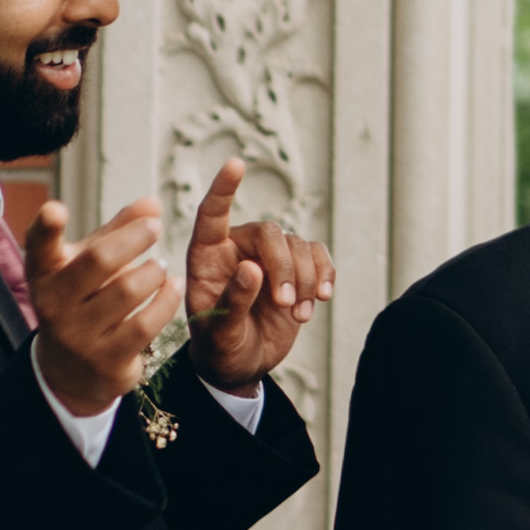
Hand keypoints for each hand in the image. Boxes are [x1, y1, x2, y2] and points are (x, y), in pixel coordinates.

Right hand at [25, 191, 179, 422]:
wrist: (70, 371)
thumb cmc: (83, 300)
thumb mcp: (90, 264)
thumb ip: (117, 231)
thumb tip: (153, 203)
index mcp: (44, 274)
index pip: (39, 248)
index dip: (45, 228)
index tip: (55, 209)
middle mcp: (53, 304)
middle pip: (98, 261)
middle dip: (133, 238)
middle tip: (154, 228)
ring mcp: (78, 335)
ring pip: (127, 290)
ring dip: (153, 272)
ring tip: (160, 265)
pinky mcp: (105, 360)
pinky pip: (145, 324)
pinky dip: (166, 300)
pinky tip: (173, 287)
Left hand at [183, 157, 330, 382]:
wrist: (241, 365)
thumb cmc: (219, 348)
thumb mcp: (219, 333)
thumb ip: (232, 302)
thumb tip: (252, 269)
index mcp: (206, 257)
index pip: (212, 214)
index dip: (224, 189)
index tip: (237, 165)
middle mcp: (237, 248)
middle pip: (269, 233)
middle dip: (284, 266)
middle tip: (286, 303)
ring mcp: (268, 258)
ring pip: (297, 246)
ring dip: (305, 280)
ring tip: (299, 315)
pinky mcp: (296, 270)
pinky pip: (318, 256)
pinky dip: (324, 276)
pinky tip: (320, 299)